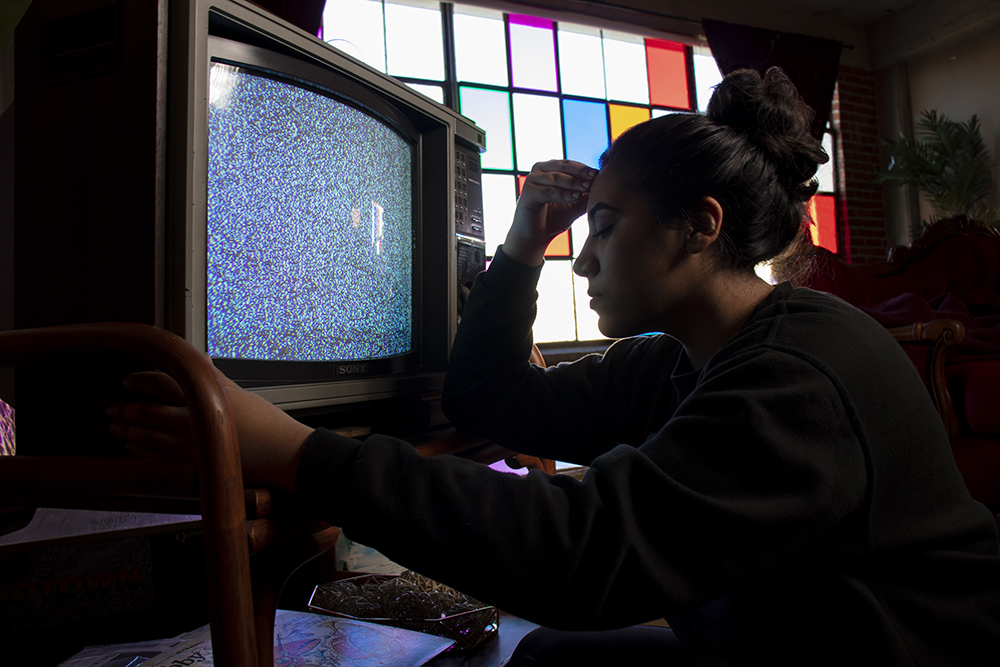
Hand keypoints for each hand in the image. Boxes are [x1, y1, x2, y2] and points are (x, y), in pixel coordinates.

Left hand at [108, 366, 313, 492]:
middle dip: (125, 410)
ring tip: (114, 429)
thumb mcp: (240, 394)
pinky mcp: (195, 464)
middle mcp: (194, 420)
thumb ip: (216, 377)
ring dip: (127, 432)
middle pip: (148, 411)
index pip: (162, 382)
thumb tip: (202, 359)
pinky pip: (159, 458)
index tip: (127, 382)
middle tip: (111, 409)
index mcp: (204, 397)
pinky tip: (132, 450)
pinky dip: (142, 453)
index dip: (139, 381)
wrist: (283, 453)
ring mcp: (192, 445)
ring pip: (148, 437)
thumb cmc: (267, 423)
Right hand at [504, 160, 595, 266]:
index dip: (587, 169)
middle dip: (582, 173)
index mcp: (551, 168)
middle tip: (596, 177)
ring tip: (588, 187)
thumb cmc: (553, 219)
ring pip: (557, 178)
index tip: (602, 174)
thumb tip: (606, 187)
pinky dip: (563, 194)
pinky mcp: (528, 193)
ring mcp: (532, 180)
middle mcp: (540, 170)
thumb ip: (586, 196)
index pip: (572, 165)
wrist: (534, 238)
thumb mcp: (574, 205)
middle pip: (565, 166)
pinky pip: (549, 191)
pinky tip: (575, 197)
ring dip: (574, 182)